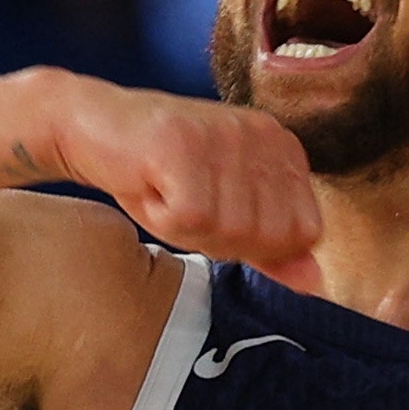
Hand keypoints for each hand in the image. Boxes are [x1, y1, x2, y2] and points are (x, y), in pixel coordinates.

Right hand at [50, 79, 322, 293]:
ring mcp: (225, 136)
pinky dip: (162, 221)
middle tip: (186, 206)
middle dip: (221, 241)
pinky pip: (190, 220)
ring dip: (187, 230)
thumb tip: (316, 283)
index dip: (258, 245)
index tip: (217, 216)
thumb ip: (273, 248)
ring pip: (228, 232)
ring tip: (166, 193)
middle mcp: (262, 135)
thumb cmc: (161, 174)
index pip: (306, 231)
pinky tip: (151, 189)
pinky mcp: (184, 145)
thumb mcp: (225, 212)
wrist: (92, 126)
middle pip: (268, 236)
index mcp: (283, 146)